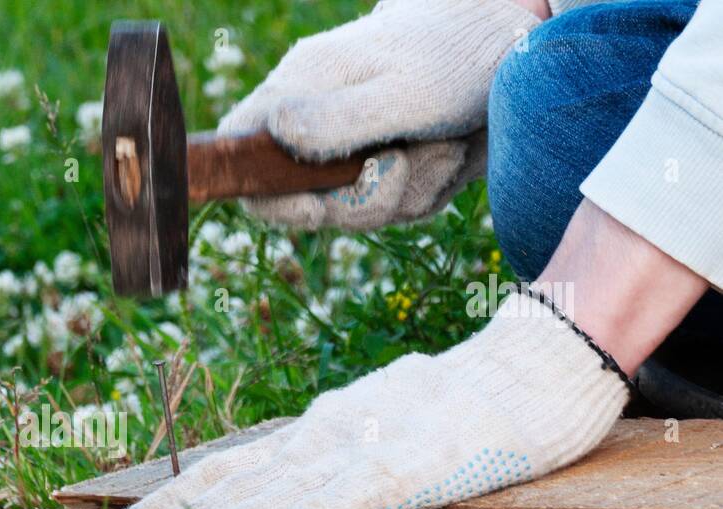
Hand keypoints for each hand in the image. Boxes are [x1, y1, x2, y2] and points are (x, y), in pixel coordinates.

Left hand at [102, 292, 627, 508]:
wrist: (541, 365)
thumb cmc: (463, 408)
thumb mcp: (381, 431)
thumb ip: (334, 457)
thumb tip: (280, 489)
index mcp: (315, 434)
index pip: (224, 473)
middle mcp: (323, 437)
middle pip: (230, 486)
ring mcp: (363, 450)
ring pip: (268, 498)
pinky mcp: (408, 467)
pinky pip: (334, 506)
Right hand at [218, 0, 537, 229]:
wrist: (522, 46)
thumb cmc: (462, 56)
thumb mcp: (404, 93)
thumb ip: (337, 120)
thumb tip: (272, 133)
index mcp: (302, 88)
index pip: (239, 147)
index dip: (258, 192)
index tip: (312, 206)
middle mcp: (319, 120)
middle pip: (305, 201)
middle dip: (365, 199)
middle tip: (408, 161)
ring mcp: (352, 146)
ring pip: (357, 209)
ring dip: (411, 190)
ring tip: (444, 145)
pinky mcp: (387, 163)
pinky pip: (394, 206)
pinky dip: (430, 189)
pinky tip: (451, 153)